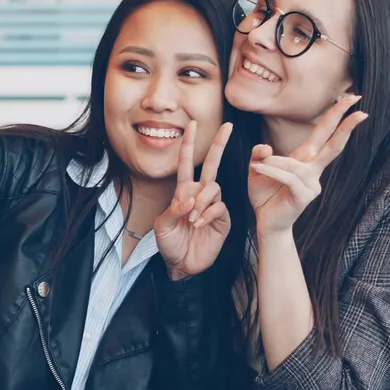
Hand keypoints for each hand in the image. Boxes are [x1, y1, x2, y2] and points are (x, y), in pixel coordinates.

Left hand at [154, 121, 233, 279]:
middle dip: (219, 145)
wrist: (182, 264)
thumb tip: (188, 199)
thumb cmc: (170, 243)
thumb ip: (173, 211)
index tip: (192, 125)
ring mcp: (213, 205)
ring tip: (191, 219)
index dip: (189, 145)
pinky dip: (207, 214)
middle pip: (212, 165)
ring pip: (213, 188)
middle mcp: (200, 194)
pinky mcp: (222, 218)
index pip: (187, 164)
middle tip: (227, 126)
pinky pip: (218, 207)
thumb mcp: (162, 227)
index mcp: (183, 192)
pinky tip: (199, 224)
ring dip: (201, 201)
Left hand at [248, 94, 366, 235]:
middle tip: (358, 104)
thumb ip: (260, 155)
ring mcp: (311, 184)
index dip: (337, 116)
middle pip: (332, 144)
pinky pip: (287, 177)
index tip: (352, 98)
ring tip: (256, 167)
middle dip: (344, 123)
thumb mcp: (258, 169)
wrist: (266, 223)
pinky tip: (257, 169)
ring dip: (274, 163)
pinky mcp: (304, 196)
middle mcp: (313, 171)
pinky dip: (272, 171)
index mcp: (305, 160)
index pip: (324, 134)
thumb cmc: (265, 195)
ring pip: (296, 165)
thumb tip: (265, 147)